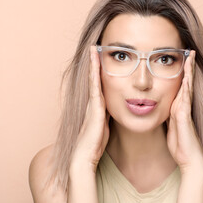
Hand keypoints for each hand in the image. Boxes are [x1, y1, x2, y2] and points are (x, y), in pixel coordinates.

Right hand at [69, 45, 109, 173]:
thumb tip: (117, 110)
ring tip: (94, 49)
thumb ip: (108, 117)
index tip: (102, 57)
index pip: (100, 84)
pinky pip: (95, 87)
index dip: (100, 71)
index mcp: (98, 106)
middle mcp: (93, 102)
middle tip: (95, 46)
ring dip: (93, 64)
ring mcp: (92, 104)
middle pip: (95, 78)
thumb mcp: (105, 127)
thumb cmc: (96, 144)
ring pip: (93, 79)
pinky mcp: (93, 107)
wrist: (85, 156)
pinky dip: (94, 74)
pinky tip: (96, 63)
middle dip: (95, 63)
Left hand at [166, 50, 202, 175]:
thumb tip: (160, 108)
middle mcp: (183, 105)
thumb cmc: (180, 145)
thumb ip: (168, 116)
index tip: (181, 59)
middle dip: (188, 66)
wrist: (189, 159)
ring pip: (188, 86)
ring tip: (190, 56)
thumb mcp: (170, 127)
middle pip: (186, 81)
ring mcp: (185, 110)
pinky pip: (185, 97)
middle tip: (189, 51)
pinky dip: (186, 85)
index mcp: (178, 107)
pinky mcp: (185, 115)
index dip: (182, 72)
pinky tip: (186, 75)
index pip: (180, 85)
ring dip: (188, 71)